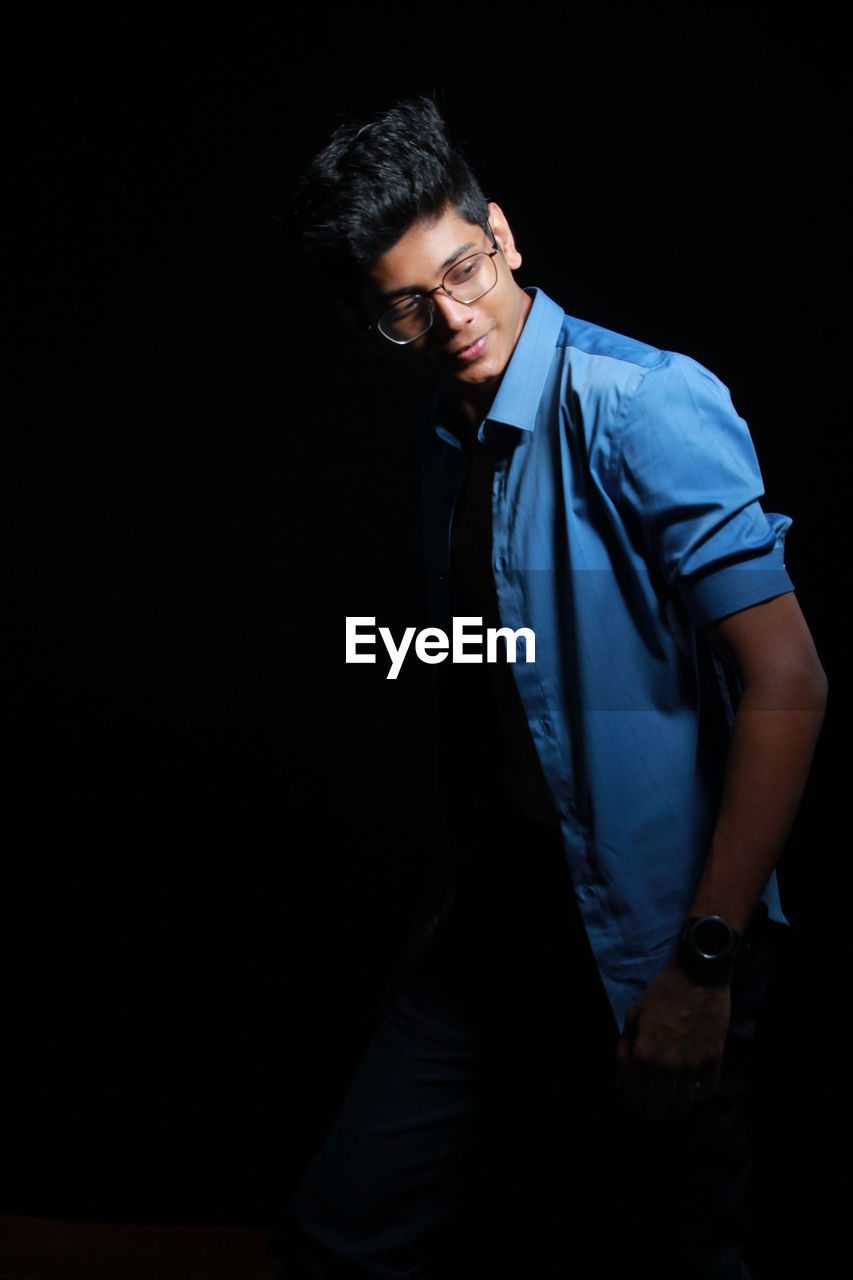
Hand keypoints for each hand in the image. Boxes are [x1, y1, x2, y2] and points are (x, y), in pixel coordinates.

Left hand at [614, 959, 730, 1119]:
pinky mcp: (714, 1060)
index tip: (636, 1101)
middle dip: (653, 1109)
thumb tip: (619, 1083)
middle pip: (658, 1108)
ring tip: (674, 1100)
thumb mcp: (633, 1017)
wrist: (697, 976)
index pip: (633, 1096)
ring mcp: (692, 1065)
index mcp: (642, 1054)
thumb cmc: (661, 994)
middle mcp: (665, 1065)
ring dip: (677, 1106)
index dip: (633, 1103)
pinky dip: (700, 1095)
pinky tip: (695, 1089)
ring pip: (683, 1105)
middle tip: (655, 1102)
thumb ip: (623, 1052)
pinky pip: (708, 1091)